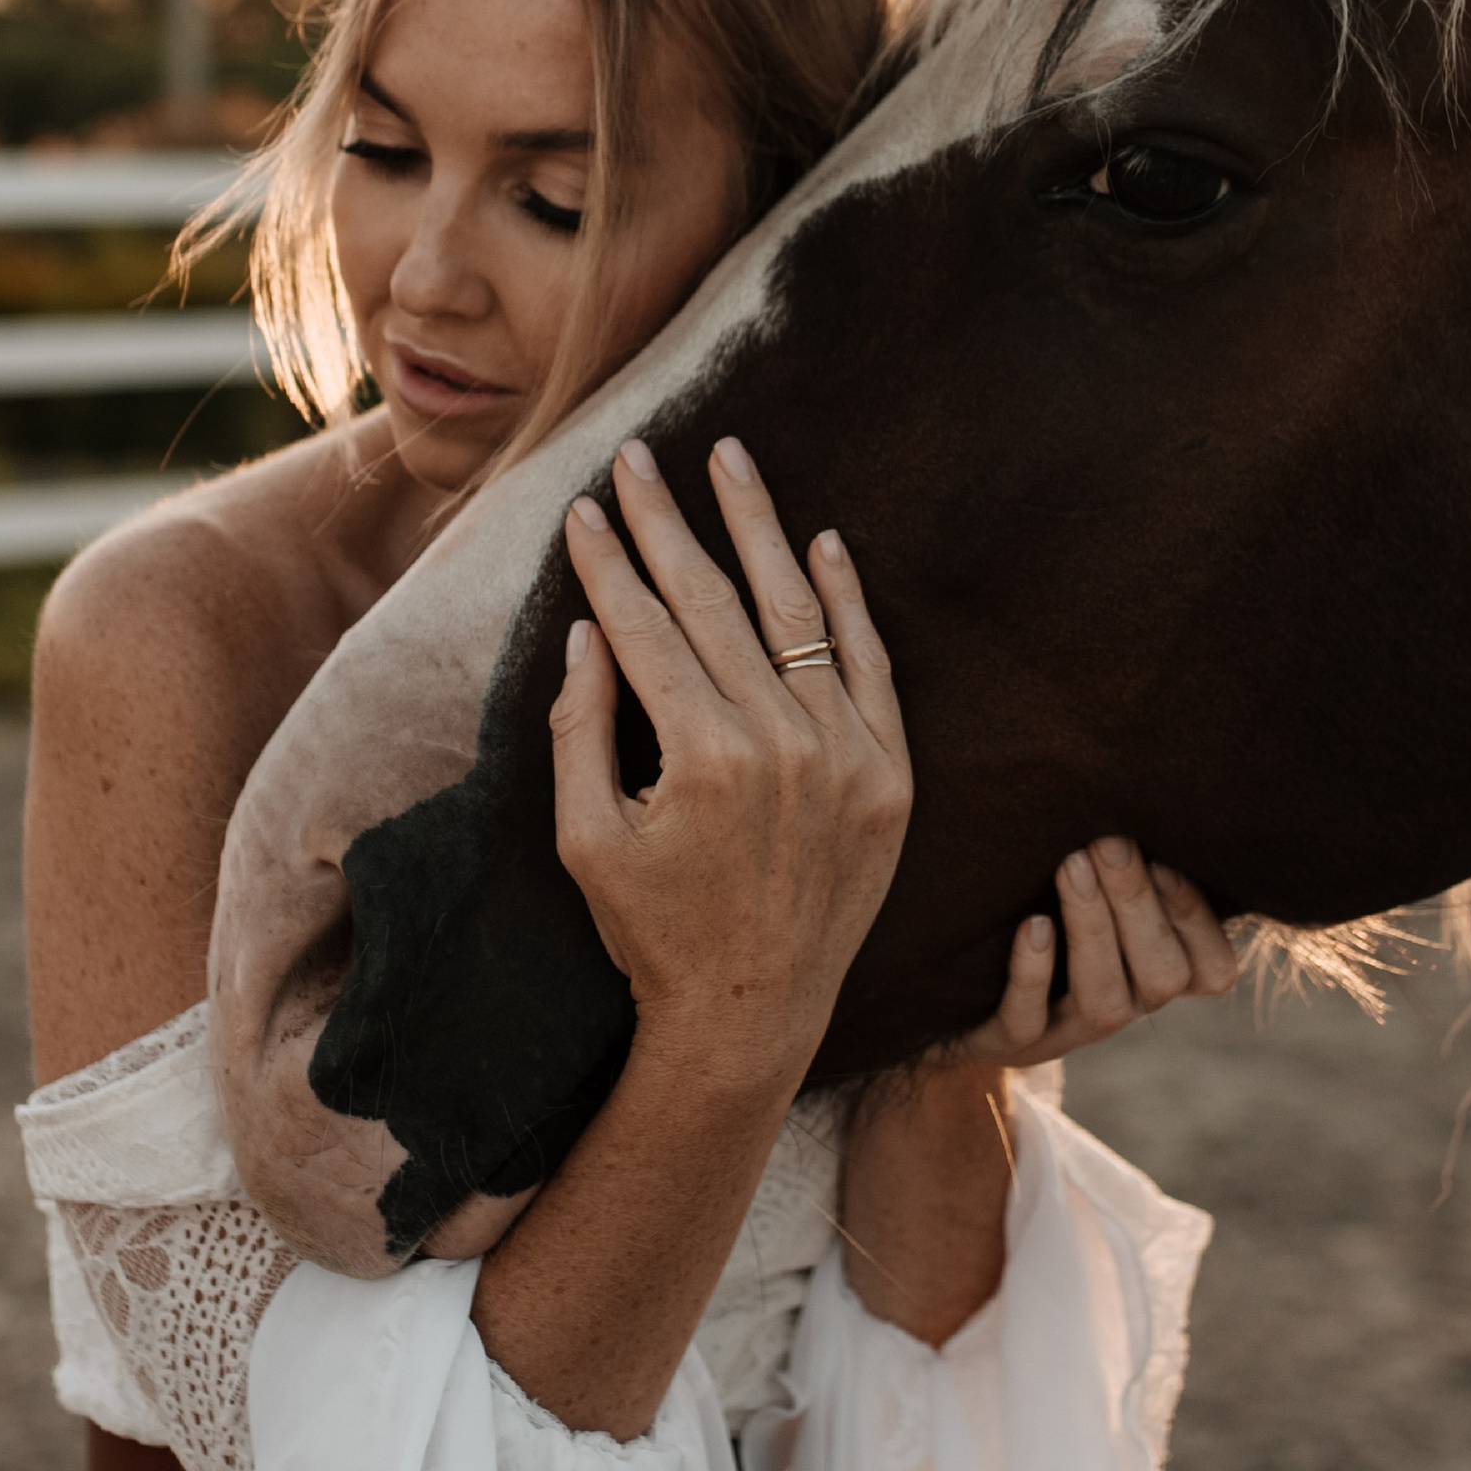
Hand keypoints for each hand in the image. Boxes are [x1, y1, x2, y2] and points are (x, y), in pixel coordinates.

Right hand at [549, 436, 911, 1104]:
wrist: (755, 1015)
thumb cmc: (654, 933)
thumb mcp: (588, 840)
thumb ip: (579, 729)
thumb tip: (587, 629)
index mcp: (700, 759)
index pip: (645, 628)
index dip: (610, 563)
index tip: (586, 507)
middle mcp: (782, 744)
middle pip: (714, 602)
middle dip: (670, 521)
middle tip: (641, 455)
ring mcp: (846, 756)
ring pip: (796, 614)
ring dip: (759, 528)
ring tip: (731, 459)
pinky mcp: (890, 775)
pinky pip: (869, 665)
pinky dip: (848, 601)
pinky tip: (823, 540)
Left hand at [957, 838, 1238, 1069]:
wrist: (955, 977)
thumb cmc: (1043, 897)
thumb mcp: (1097, 878)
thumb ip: (1133, 849)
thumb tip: (1145, 777)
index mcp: (1158, 970)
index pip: (1213, 970)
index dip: (1197, 920)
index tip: (1165, 861)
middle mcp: (1125, 1006)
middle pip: (1163, 977)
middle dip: (1137, 907)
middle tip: (1108, 842)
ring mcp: (1068, 1032)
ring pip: (1103, 1003)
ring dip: (1092, 929)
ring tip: (1071, 865)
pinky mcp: (1009, 1044)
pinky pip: (1026, 1021)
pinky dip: (1032, 973)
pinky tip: (1031, 925)